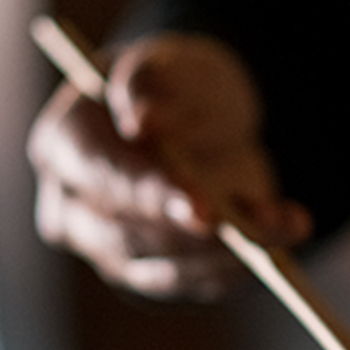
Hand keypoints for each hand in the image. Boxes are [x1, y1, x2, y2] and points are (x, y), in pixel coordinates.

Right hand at [27, 32, 312, 300]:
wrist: (201, 122)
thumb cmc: (174, 88)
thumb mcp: (170, 66)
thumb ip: (150, 84)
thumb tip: (144, 120)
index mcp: (63, 147)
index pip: (98, 176)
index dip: (150, 195)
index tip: (203, 210)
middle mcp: (75, 213)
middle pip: (127, 238)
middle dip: (194, 239)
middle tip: (250, 232)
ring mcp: (114, 254)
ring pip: (168, 272)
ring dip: (230, 255)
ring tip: (284, 223)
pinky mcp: (157, 279)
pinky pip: (201, 284)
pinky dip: (246, 266)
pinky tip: (286, 230)